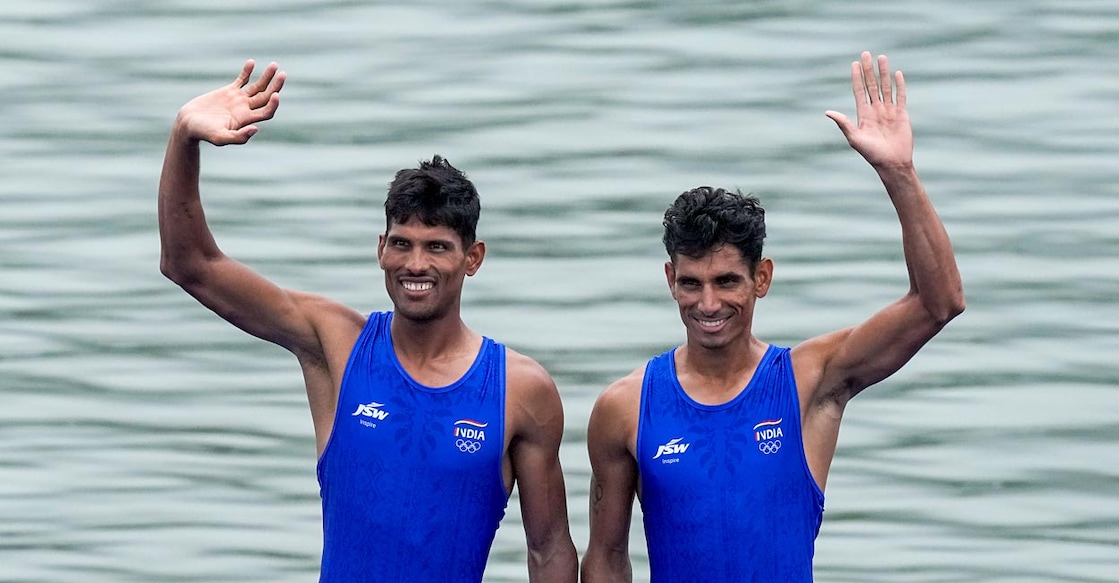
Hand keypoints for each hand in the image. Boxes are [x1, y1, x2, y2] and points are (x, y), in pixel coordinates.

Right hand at [175, 60, 285, 145]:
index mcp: (246, 120)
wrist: (189, 123)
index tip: (276, 95)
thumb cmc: (204, 133)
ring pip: (257, 87)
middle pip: (266, 97)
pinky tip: (252, 62)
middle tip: (283, 75)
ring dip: (266, 77)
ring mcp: (238, 100)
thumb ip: (238, 137)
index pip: (267, 112)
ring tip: (274, 65)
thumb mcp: (220, 138)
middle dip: (276, 86)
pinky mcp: (229, 92)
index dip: (273, 105)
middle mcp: (246, 109)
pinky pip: (242, 80)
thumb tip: (256, 129)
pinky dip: (247, 71)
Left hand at [826, 52, 912, 169]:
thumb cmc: (872, 154)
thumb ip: (843, 124)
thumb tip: (827, 112)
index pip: (859, 91)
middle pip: (871, 85)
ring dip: (883, 72)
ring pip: (886, 87)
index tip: (854, 64)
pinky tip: (897, 74)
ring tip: (882, 57)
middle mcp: (875, 110)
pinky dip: (899, 85)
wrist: (892, 163)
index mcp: (863, 114)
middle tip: (866, 54)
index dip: (856, 77)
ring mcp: (889, 111)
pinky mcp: (902, 114)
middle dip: (868, 70)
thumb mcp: (854, 138)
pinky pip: (901, 96)